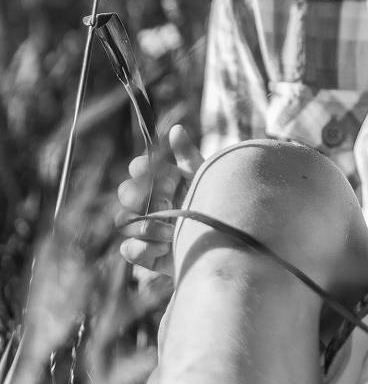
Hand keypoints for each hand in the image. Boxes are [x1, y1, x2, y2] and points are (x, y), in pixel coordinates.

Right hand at [117, 124, 203, 281]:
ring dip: (146, 226)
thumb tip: (176, 129)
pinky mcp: (146, 253)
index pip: (138, 168)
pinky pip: (129, 250)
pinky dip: (145, 249)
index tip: (160, 175)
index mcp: (161, 181)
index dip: (142, 169)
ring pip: (123, 221)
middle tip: (165, 204)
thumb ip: (188, 155)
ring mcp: (145, 229)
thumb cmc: (214, 205)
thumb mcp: (204, 178)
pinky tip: (166, 248)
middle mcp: (149, 203)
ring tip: (172, 232)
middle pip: (124, 193)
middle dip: (140, 197)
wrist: (227, 244)